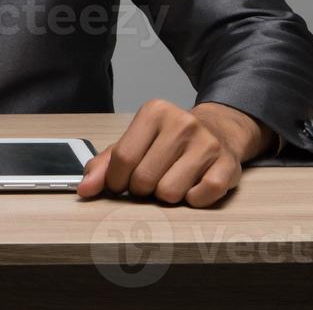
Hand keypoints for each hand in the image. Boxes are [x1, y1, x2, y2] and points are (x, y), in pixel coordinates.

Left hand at [76, 99, 271, 206]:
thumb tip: (85, 189)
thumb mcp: (135, 142)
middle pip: (144, 179)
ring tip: (174, 179)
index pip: (122, 159)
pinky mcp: (227, 165)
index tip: (122, 183)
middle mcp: (182, 123)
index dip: (117, 181)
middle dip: (143, 189)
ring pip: (169, 193)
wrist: (219, 131)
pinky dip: (193, 200)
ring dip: (167, 196)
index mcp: (155, 112)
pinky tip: (194, 185)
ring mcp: (207, 144)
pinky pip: (200, 198)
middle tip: (153, 178)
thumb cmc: (169, 141)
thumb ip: (105, 164)